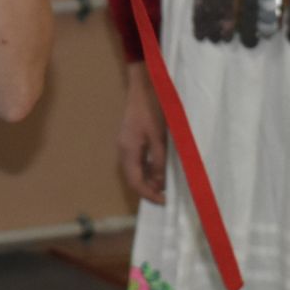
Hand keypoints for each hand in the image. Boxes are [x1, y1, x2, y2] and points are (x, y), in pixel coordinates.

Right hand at [119, 63, 166, 204]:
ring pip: (135, 170)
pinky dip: (148, 168)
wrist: (144, 87)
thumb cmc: (152, 110)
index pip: (135, 182)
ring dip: (149, 179)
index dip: (149, 195)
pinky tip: (160, 167)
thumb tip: (160, 183)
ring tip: (166, 183)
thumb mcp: (160, 138)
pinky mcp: (130, 139)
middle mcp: (123, 150)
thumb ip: (159, 161)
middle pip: (133, 178)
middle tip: (166, 195)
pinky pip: (137, 160)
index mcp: (128, 151)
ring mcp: (125, 144)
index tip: (164, 202)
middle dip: (149, 189)